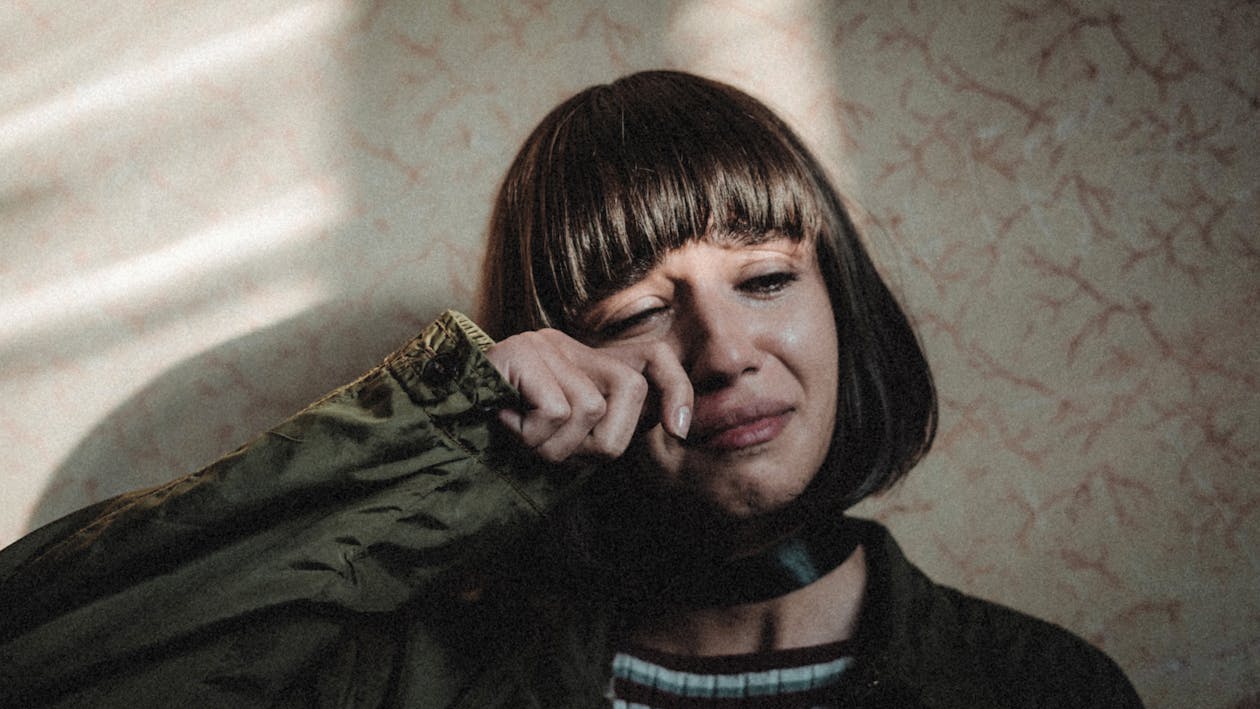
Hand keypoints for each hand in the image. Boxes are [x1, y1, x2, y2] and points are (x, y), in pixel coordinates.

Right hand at [485, 329, 691, 462]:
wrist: (433, 411)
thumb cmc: (499, 435)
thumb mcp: (558, 436)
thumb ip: (598, 432)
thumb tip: (658, 435)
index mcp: (583, 363)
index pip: (652, 360)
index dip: (675, 390)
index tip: (679, 430)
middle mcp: (568, 345)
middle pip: (629, 389)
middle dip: (602, 441)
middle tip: (557, 450)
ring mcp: (544, 346)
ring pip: (589, 410)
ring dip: (554, 445)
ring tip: (520, 437)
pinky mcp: (521, 353)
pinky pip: (555, 411)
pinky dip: (530, 434)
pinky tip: (502, 422)